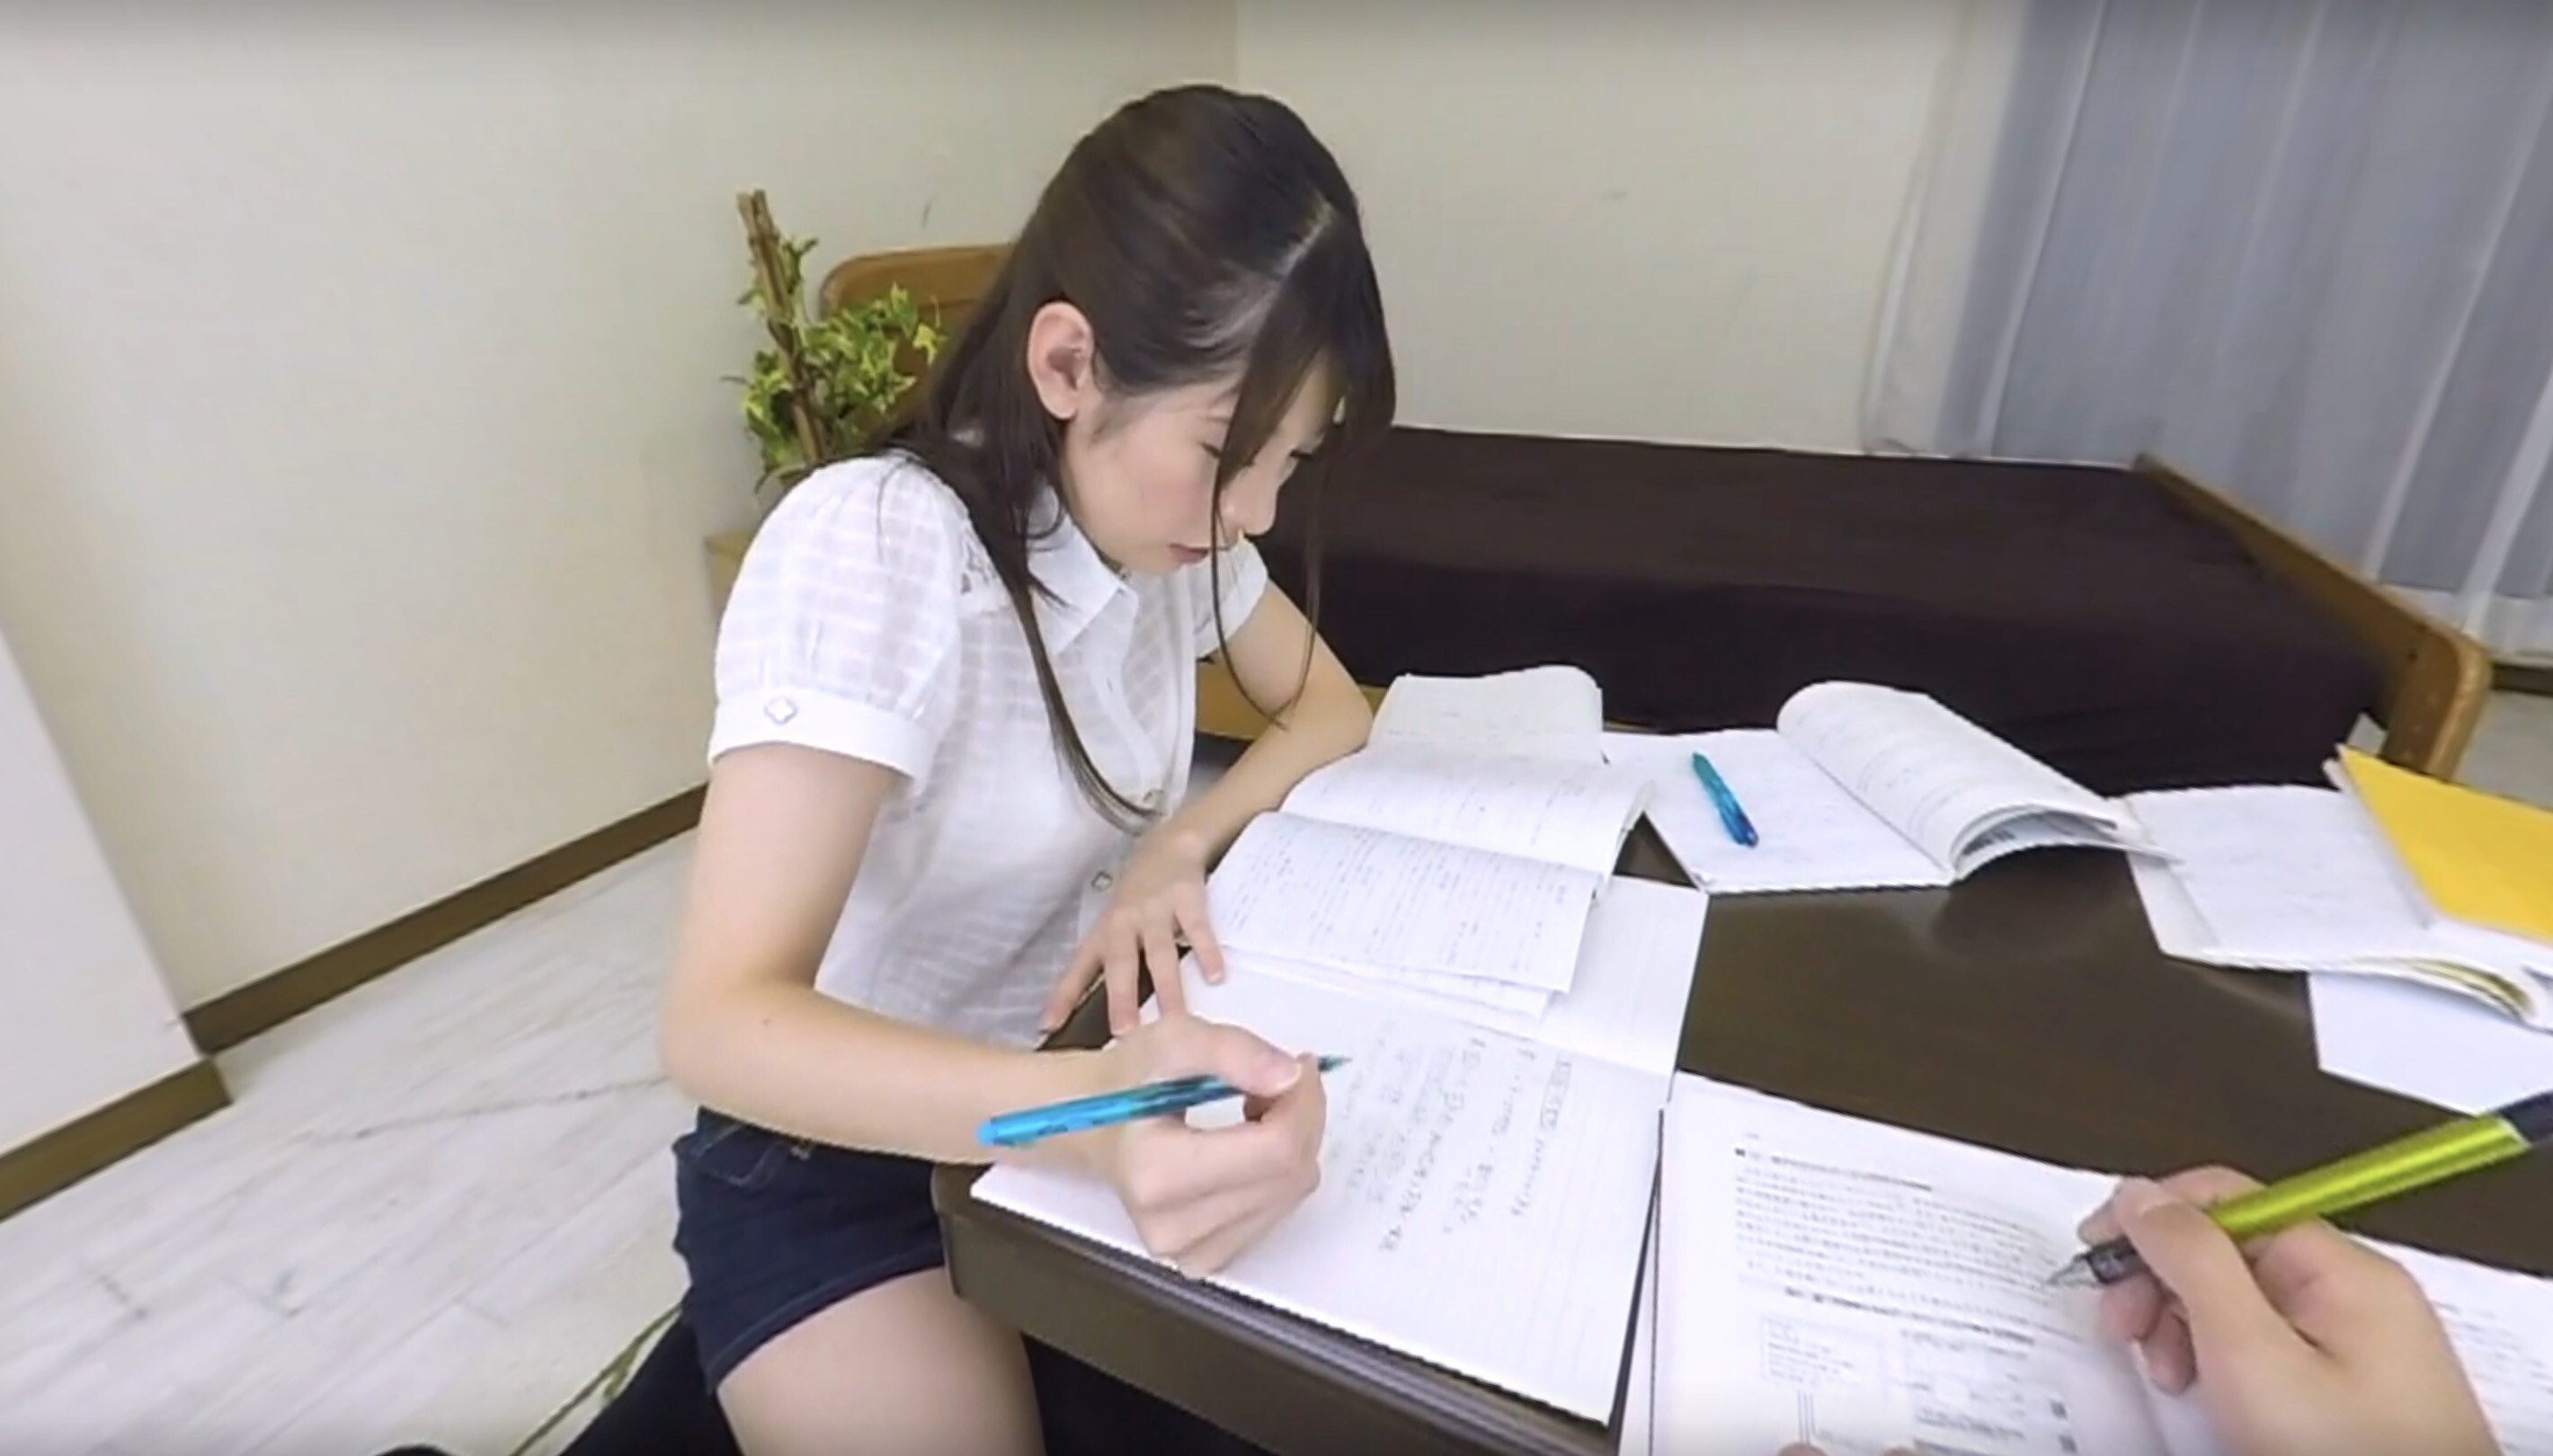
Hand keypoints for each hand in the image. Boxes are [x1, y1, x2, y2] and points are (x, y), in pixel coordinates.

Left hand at [1045, 826, 1227, 1035]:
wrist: (1168, 846)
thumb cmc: (1139, 899)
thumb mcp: (1117, 928)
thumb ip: (1114, 967)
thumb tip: (1111, 1020)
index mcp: (1104, 935)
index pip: (1079, 970)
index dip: (1063, 997)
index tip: (1048, 1026)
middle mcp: (1124, 923)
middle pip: (1121, 964)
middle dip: (1121, 998)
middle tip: (1124, 1033)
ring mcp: (1155, 910)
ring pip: (1159, 952)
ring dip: (1167, 986)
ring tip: (1175, 1019)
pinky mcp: (1186, 899)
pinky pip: (1196, 929)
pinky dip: (1206, 952)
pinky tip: (1215, 976)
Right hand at [1065, 1012, 1325, 1277]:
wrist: (1091, 1123)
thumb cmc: (1128, 1082)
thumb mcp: (1174, 1041)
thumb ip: (1233, 1052)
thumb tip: (1291, 1077)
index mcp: (1157, 1176)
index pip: (1276, 1150)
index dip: (1302, 1102)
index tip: (1298, 1066)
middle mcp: (1173, 1229)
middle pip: (1290, 1174)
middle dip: (1300, 1116)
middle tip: (1275, 1079)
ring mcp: (1190, 1253)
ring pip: (1292, 1193)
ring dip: (1291, 1142)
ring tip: (1253, 1110)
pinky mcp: (1207, 1259)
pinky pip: (1278, 1212)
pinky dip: (1278, 1171)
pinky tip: (1249, 1146)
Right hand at [2080, 1168, 2498, 1455]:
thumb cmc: (2344, 1453)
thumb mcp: (2248, 1353)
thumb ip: (2192, 1262)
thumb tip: (2140, 1193)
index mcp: (2338, 1266)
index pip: (2226, 1197)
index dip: (2151, 1217)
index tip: (2095, 1253)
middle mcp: (2354, 1288)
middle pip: (2229, 1248)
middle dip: (2161, 1283)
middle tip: (2121, 1331)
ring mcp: (2358, 1336)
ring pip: (2243, 1299)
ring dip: (2185, 1326)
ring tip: (2168, 1376)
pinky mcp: (2353, 1381)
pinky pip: (2271, 1343)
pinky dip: (2223, 1359)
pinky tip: (2207, 1393)